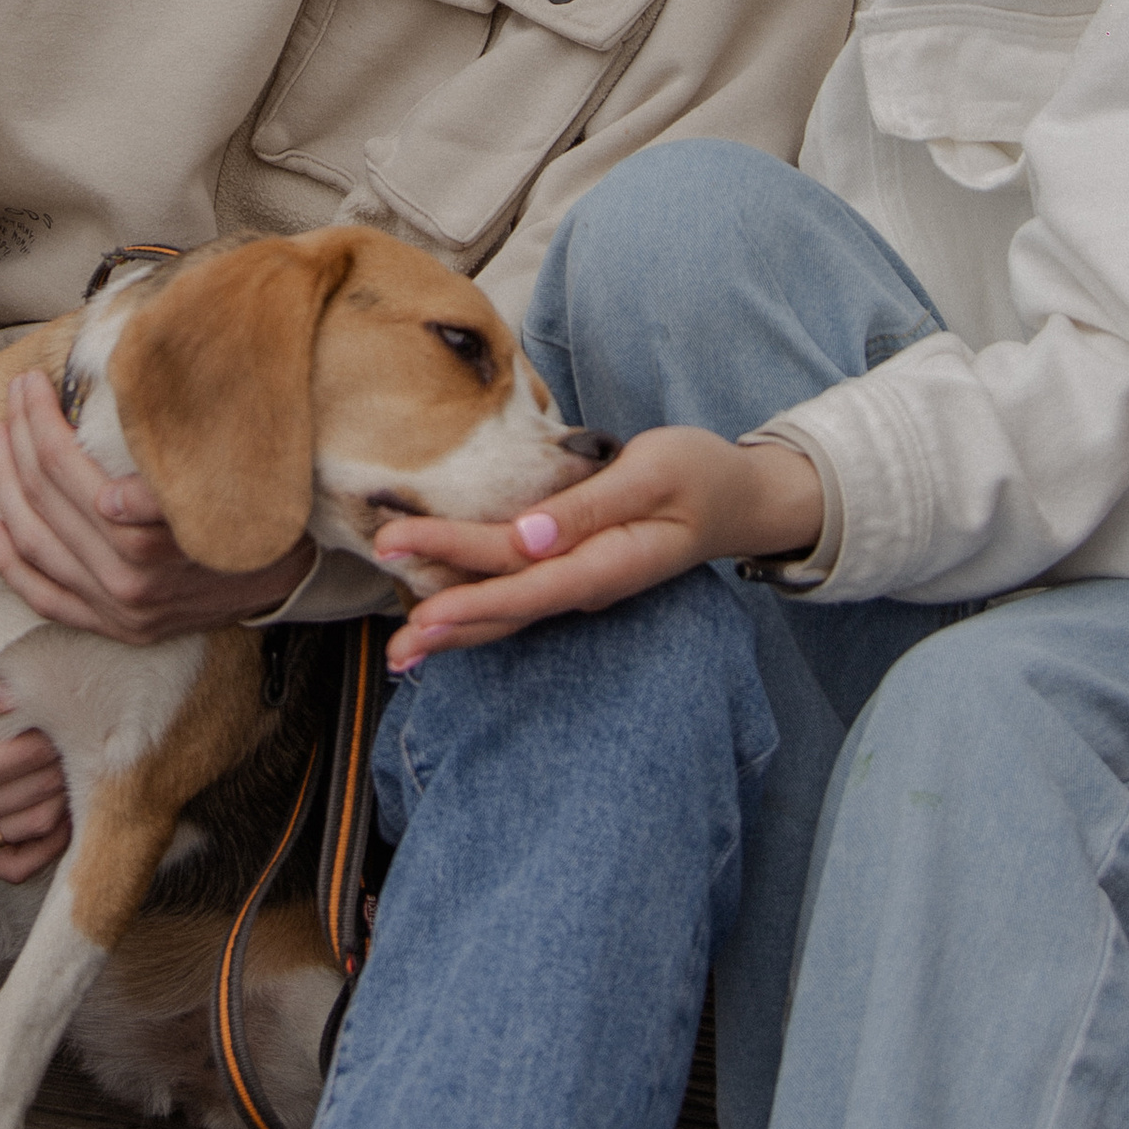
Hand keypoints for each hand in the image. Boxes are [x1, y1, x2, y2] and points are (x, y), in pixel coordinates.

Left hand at [0, 367, 317, 642]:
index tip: (36, 381)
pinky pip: (43, 596)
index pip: (69, 470)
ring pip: (36, 544)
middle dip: (21, 439)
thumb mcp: (224, 467)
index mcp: (154, 538)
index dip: (42, 420)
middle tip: (16, 395)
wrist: (288, 574)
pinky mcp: (114, 628)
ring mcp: (119, 610)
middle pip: (48, 501)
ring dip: (6, 487)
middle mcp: (130, 582)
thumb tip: (116, 454)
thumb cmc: (255, 504)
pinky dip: (7, 560)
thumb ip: (168, 460)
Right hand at [0, 640, 70, 882]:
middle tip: (88, 725)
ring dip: (65, 797)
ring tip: (81, 754)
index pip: (13, 762)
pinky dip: (48, 844)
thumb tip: (8, 697)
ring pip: (31, 830)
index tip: (72, 704)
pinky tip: (65, 807)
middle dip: (66, 760)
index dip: (50, 736)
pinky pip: (13, 865)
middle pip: (30, 796)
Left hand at [377, 428, 824, 672]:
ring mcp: (579, 584)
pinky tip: (438, 622)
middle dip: (445, 621)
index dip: (470, 593)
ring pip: (507, 614)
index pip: (524, 581)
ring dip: (454, 631)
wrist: (737, 498)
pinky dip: (475, 610)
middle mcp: (586, 584)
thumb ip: (590, 506)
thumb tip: (529, 537)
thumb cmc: (697, 474)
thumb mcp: (655, 473)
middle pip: (506, 607)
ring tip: (400, 655)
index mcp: (606, 562)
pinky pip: (517, 597)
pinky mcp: (572, 572)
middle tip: (391, 644)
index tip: (420, 605)